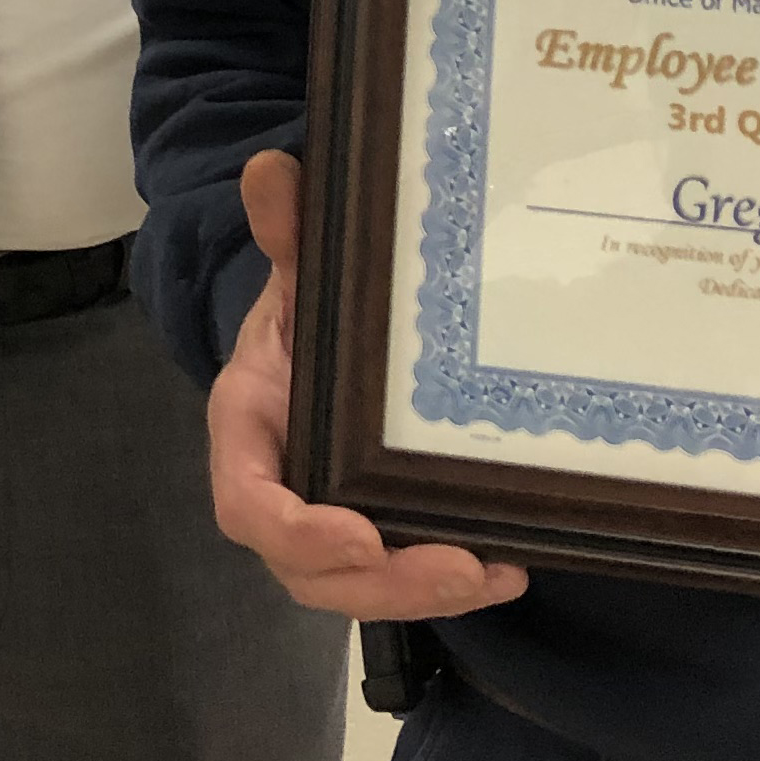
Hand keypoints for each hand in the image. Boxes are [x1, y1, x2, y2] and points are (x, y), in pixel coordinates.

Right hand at [209, 150, 526, 621]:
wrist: (309, 338)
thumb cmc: (300, 313)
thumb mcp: (295, 271)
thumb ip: (286, 232)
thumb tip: (273, 168)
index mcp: (248, 427)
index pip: (246, 500)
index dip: (295, 531)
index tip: (355, 534)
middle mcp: (281, 487)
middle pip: (308, 568)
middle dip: (379, 582)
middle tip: (453, 566)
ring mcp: (326, 521)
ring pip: (358, 586)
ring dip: (422, 592)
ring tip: (490, 571)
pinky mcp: (374, 533)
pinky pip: (400, 574)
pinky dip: (454, 580)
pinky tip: (512, 564)